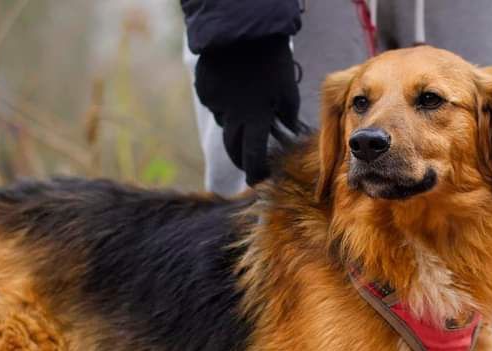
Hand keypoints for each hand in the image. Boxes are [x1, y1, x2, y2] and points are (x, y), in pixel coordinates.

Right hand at [194, 34, 299, 185]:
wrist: (242, 29)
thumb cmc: (272, 59)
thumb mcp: (287, 90)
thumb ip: (286, 116)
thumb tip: (286, 132)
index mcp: (253, 118)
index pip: (252, 157)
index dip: (255, 173)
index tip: (259, 180)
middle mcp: (230, 116)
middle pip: (232, 148)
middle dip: (242, 157)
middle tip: (250, 159)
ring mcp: (214, 102)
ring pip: (223, 122)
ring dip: (234, 123)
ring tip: (247, 105)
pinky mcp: (204, 88)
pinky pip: (215, 103)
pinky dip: (225, 102)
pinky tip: (234, 85)